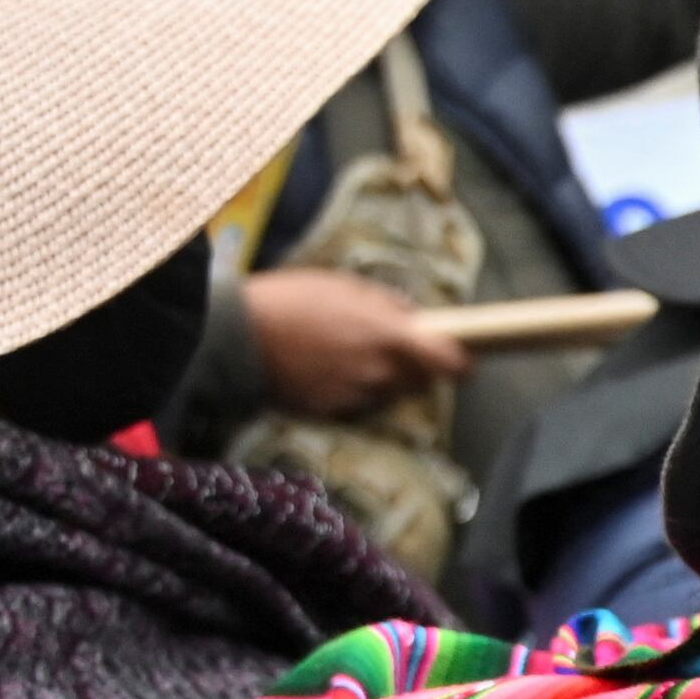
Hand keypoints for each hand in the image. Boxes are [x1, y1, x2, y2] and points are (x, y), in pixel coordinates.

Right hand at [245, 267, 470, 417]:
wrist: (236, 334)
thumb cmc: (291, 299)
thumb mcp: (344, 286)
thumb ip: (387, 305)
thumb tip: (414, 319)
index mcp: (388, 336)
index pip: (449, 362)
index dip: (461, 363)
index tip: (463, 361)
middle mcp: (378, 372)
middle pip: (420, 381)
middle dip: (413, 368)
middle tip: (388, 349)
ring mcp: (355, 396)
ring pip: (388, 394)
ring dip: (381, 380)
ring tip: (347, 355)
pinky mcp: (330, 412)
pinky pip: (357, 405)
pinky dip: (351, 392)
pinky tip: (326, 371)